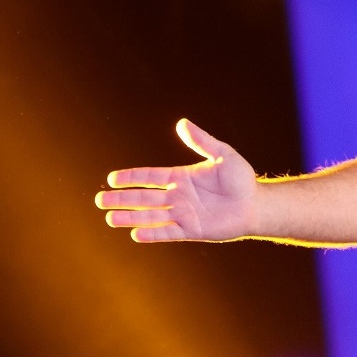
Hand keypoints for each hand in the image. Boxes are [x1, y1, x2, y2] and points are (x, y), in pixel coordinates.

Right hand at [95, 119, 258, 242]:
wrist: (256, 204)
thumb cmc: (241, 178)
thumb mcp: (222, 154)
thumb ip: (201, 141)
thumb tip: (182, 123)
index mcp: (182, 177)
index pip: (150, 177)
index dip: (131, 178)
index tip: (112, 179)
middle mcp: (178, 196)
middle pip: (144, 198)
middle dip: (122, 199)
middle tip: (99, 200)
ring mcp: (183, 214)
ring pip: (151, 216)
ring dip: (131, 217)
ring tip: (110, 218)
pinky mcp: (192, 230)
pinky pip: (168, 232)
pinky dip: (153, 233)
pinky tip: (135, 234)